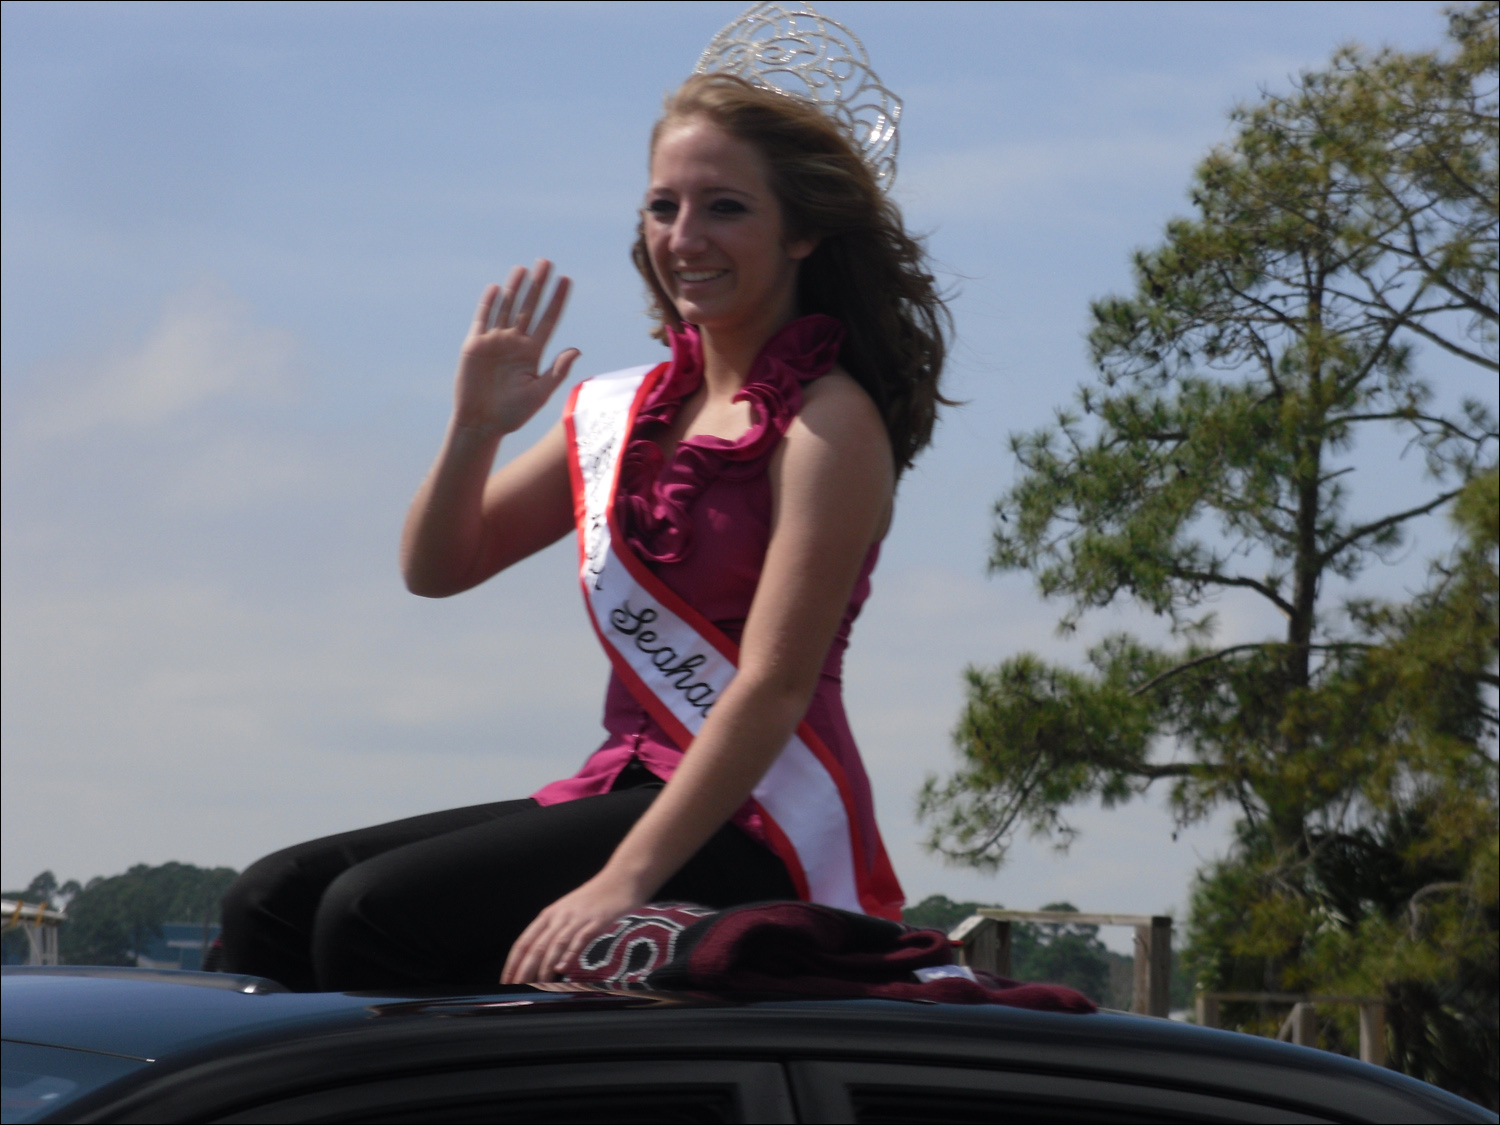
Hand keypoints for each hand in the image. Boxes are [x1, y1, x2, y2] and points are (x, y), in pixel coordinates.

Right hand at [454, 260, 579, 436]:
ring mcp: (495, 342)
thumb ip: (557, 371)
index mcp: (533, 352)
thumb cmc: (513, 414)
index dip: (557, 300)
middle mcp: (515, 342)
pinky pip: (483, 319)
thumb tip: (577, 350)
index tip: (566, 280)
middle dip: (538, 285)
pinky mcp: (475, 345)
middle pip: (529, 307)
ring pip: (507, 308)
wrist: (481, 423)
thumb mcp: (540, 393)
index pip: (549, 319)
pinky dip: (488, 304)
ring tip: (524, 268)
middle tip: (547, 262)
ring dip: (515, 288)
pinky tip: (496, 288)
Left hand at [501, 872, 643, 983]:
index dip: (513, 963)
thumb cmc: (595, 898)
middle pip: (536, 946)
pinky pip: (579, 939)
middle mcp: (559, 916)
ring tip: (536, 985)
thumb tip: (543, 961)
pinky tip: (562, 968)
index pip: (524, 942)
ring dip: (544, 967)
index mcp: (549, 915)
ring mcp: (577, 918)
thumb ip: (556, 933)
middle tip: (515, 988)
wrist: (621, 878)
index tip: (506, 981)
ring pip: (554, 945)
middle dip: (524, 970)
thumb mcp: (569, 913)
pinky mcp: (596, 921)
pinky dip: (569, 954)